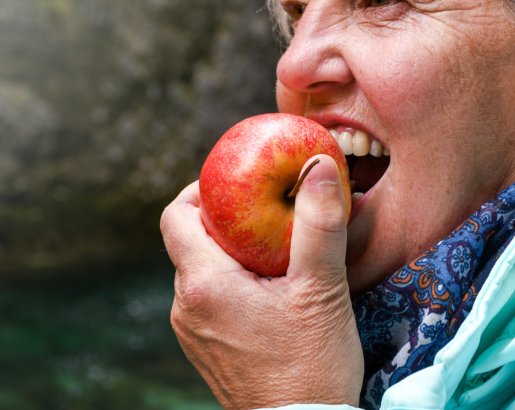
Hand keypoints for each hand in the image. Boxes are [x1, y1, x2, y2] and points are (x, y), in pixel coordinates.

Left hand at [161, 155, 363, 408]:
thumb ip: (318, 224)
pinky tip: (275, 291)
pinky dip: (235, 282)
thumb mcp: (321, 290)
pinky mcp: (208, 350)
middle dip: (230, 220)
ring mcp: (193, 333)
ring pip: (203, 271)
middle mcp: (186, 308)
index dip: (204, 188)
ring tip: (280, 252)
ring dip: (235, 253)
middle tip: (273, 212)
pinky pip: (211, 299)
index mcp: (204, 285)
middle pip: (192, 241)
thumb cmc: (312, 366)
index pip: (176, 215)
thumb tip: (319, 165)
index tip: (243, 181)